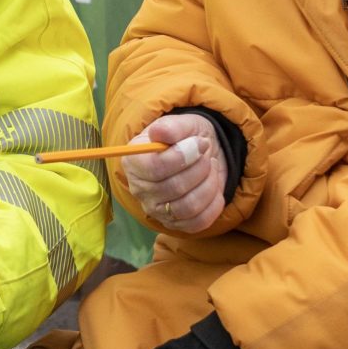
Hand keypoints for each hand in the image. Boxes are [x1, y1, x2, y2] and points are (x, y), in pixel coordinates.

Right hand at [121, 112, 225, 231]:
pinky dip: (214, 204)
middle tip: (207, 154)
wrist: (201, 153)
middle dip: (200, 168)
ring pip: (188, 206)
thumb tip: (159, 133)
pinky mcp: (176, 224)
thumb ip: (171, 128)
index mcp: (134, 162)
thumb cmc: (186, 137)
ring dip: (209, 185)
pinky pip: (199, 222)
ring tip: (211, 169)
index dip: (182, 156)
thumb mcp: (182, 124)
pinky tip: (214, 187)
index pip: (154, 168)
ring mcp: (157, 211)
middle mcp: (140, 190)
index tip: (200, 143)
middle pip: (174, 187)